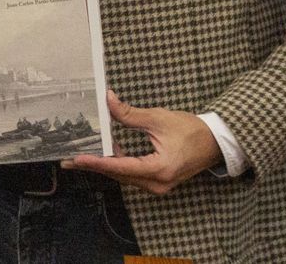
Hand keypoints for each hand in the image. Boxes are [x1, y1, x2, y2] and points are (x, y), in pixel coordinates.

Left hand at [62, 90, 221, 193]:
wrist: (216, 142)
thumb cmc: (191, 130)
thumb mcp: (158, 119)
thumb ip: (129, 114)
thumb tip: (107, 100)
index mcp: (160, 169)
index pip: (121, 167)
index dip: (97, 162)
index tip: (78, 159)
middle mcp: (158, 183)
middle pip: (119, 175)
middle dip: (94, 166)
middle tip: (69, 160)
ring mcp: (159, 185)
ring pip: (125, 177)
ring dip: (104, 166)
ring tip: (80, 158)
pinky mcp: (159, 181)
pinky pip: (133, 175)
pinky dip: (117, 166)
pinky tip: (104, 156)